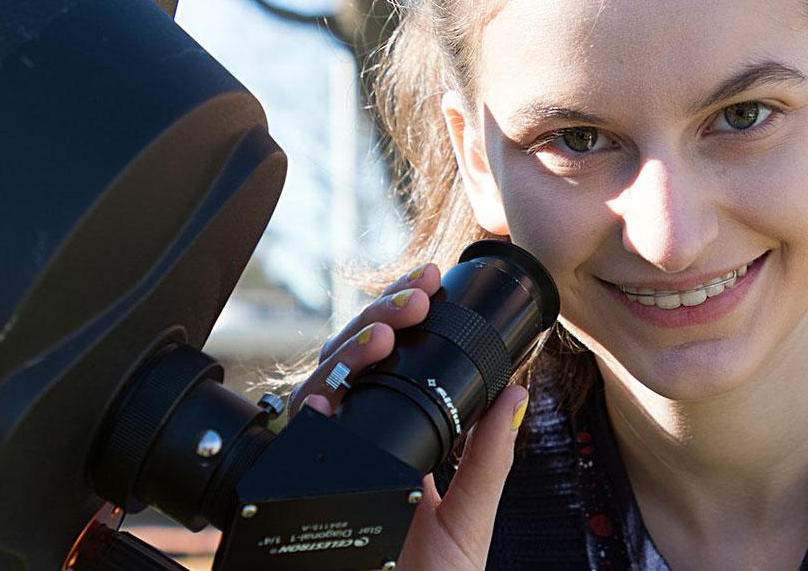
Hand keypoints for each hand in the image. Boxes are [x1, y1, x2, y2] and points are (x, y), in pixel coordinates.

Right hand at [286, 264, 529, 569]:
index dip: (400, 318)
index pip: (387, 363)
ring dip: (350, 349)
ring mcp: (319, 462)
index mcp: (391, 443)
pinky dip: (307, 410)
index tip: (428, 286)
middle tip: (412, 300)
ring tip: (386, 333)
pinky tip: (330, 393)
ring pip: (321, 384)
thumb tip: (517, 393)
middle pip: (351, 361)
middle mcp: (348, 445)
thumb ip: (490, 458)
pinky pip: (290, 439)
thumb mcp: (469, 522)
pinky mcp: (292, 490)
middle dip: (378, 319)